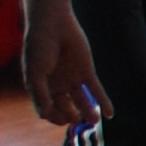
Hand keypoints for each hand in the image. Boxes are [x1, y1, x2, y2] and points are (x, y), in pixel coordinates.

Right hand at [21, 7, 103, 129]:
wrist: (53, 24)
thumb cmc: (39, 47)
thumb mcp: (35, 72)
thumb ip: (40, 94)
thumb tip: (44, 116)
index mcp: (41, 87)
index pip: (49, 109)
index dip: (54, 117)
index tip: (61, 121)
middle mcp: (57, 86)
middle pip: (66, 107)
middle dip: (72, 116)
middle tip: (77, 120)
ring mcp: (72, 79)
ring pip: (82, 101)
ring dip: (89, 112)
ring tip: (94, 121)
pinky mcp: (86, 72)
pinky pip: (96, 90)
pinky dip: (104, 102)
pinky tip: (110, 114)